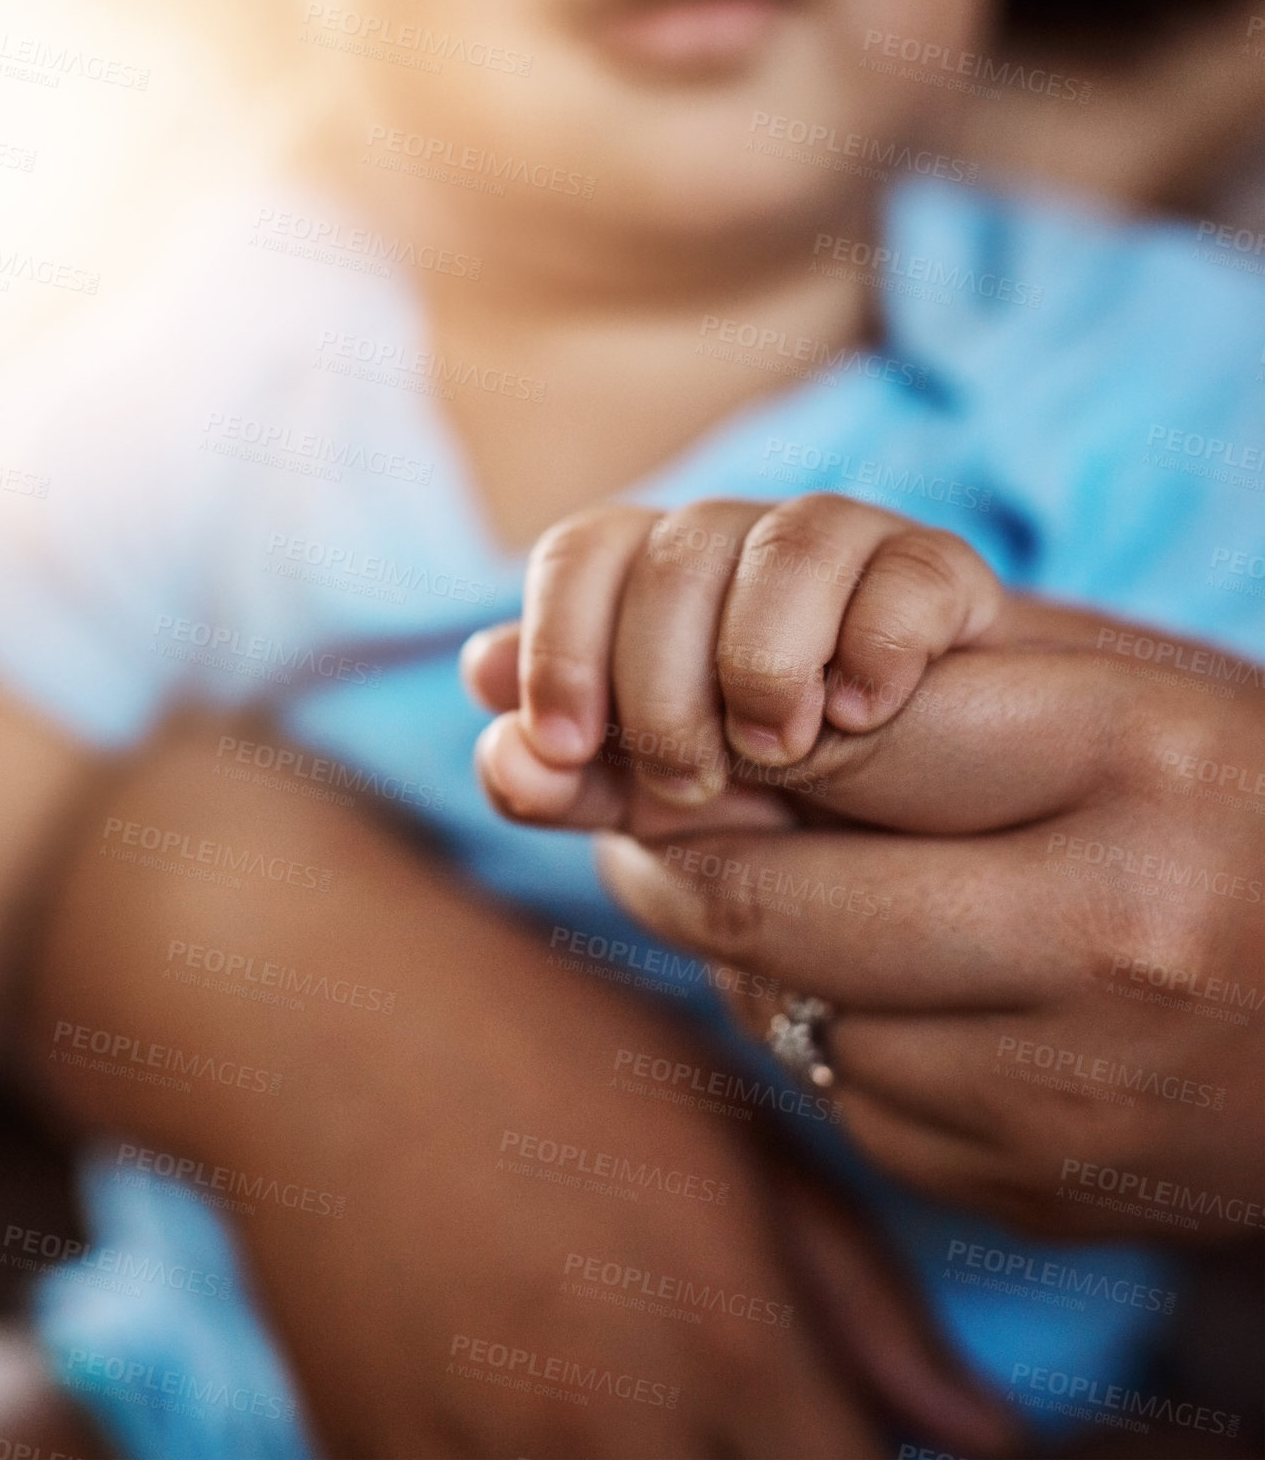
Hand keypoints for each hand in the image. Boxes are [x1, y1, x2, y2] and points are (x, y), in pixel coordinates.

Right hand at [25, 713, 1015, 1457]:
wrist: (316, 1015)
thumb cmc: (541, 1038)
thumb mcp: (721, 1119)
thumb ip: (862, 1292)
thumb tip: (981, 1434)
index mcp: (722, 1336)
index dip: (865, 1454)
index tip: (847, 1412)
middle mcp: (609, 1429)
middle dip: (767, 1454)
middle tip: (750, 1386)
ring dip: (661, 1459)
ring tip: (636, 1365)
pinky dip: (535, 1457)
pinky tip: (537, 1383)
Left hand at [464, 494, 1004, 827]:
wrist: (903, 798)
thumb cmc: (752, 786)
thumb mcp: (644, 796)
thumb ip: (568, 777)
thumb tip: (502, 750)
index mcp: (647, 580)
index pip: (581, 554)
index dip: (559, 643)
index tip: (566, 744)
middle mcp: (735, 545)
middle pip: (673, 557)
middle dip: (665, 687)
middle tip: (691, 781)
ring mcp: (840, 548)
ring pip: (790, 544)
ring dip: (768, 664)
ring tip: (782, 748)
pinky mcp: (931, 573)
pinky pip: (908, 573)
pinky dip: (878, 649)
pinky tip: (864, 711)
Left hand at [583, 611, 1264, 1243]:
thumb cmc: (1232, 801)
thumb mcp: (1116, 686)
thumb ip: (924, 670)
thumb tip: (714, 705)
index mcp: (1132, 765)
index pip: (829, 735)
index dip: (722, 726)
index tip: (686, 725)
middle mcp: (1103, 941)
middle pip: (760, 897)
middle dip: (666, 851)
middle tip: (651, 819)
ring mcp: (1064, 1092)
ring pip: (777, 1009)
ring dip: (743, 946)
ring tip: (790, 890)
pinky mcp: (1028, 1189)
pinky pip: (840, 1096)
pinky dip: (821, 1032)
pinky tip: (886, 987)